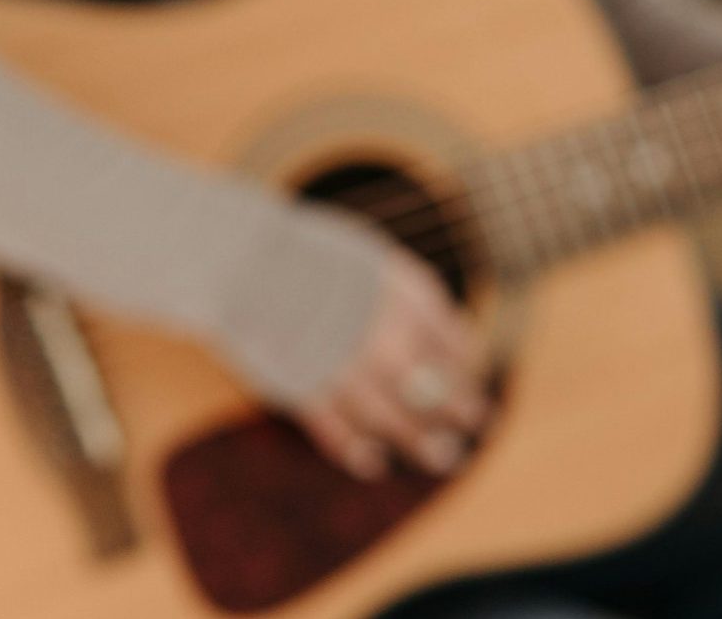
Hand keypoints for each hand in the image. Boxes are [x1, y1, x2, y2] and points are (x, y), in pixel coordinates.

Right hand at [291, 247, 488, 480]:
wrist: (244, 256)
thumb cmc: (317, 258)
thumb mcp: (380, 264)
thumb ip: (417, 301)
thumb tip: (453, 343)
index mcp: (406, 299)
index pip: (455, 348)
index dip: (467, 371)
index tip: (472, 384)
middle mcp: (382, 336)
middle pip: (433, 389)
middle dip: (459, 413)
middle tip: (476, 427)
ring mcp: (342, 366)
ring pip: (390, 418)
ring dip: (419, 442)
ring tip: (443, 457)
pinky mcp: (302, 388)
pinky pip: (335, 430)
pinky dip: (355, 450)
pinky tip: (373, 463)